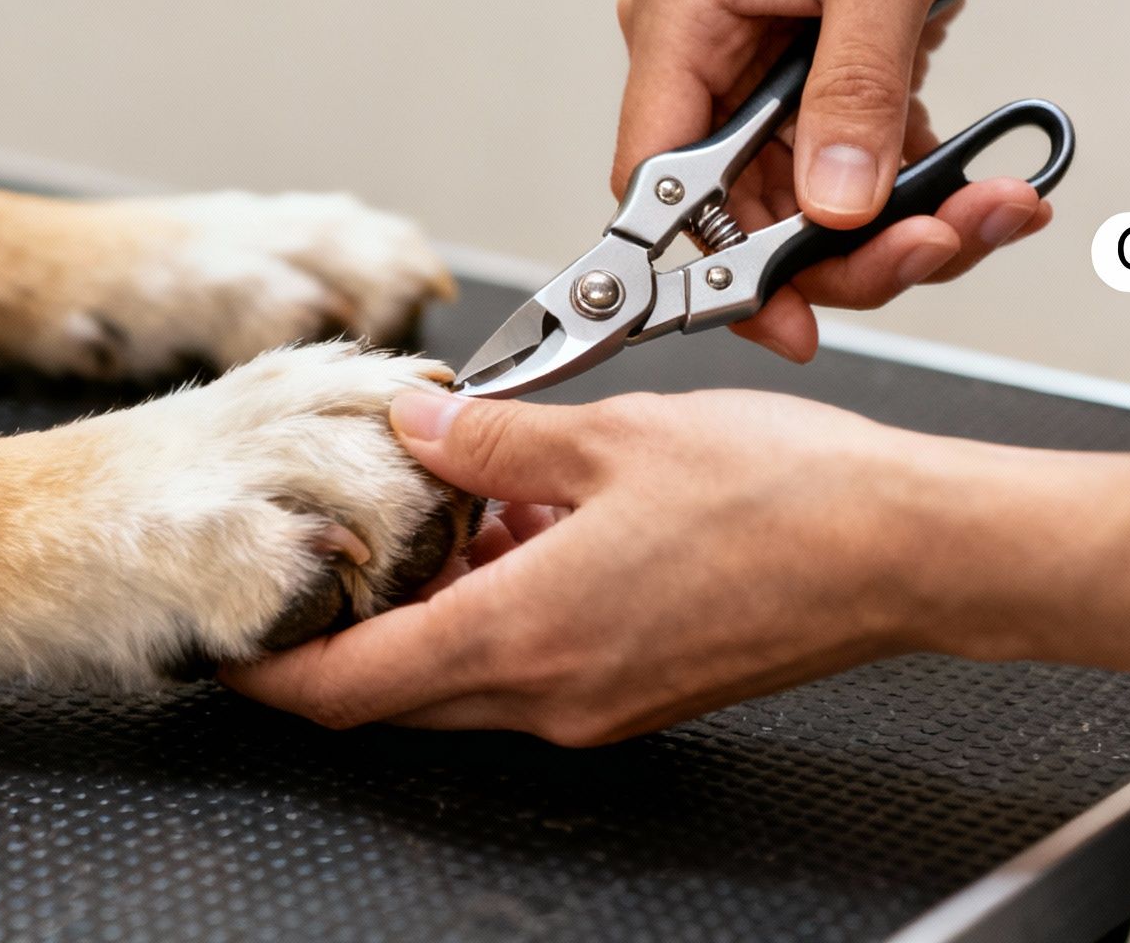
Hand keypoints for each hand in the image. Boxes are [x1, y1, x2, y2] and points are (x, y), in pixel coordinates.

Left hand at [222, 388, 1000, 744]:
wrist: (907, 551)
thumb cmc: (783, 496)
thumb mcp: (607, 438)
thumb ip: (490, 439)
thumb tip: (417, 425)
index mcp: (521, 637)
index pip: (345, 691)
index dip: (267, 672)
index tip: (222, 642)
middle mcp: (551, 695)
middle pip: (395, 691)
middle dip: (346, 628)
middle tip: (323, 547)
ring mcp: (599, 704)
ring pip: (464, 675)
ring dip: (433, 607)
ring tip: (443, 508)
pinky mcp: (641, 691)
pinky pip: (532, 664)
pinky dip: (500, 608)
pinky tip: (528, 524)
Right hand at [613, 0, 1053, 361]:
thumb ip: (856, 87)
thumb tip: (833, 205)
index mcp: (683, 18)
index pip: (659, 182)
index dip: (708, 267)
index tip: (781, 319)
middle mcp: (712, 55)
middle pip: (744, 214)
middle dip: (844, 253)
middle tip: (933, 249)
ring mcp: (768, 75)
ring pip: (809, 209)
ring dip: (900, 230)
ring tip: (990, 209)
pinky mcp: (824, 82)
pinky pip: (854, 176)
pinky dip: (918, 195)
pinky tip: (980, 182)